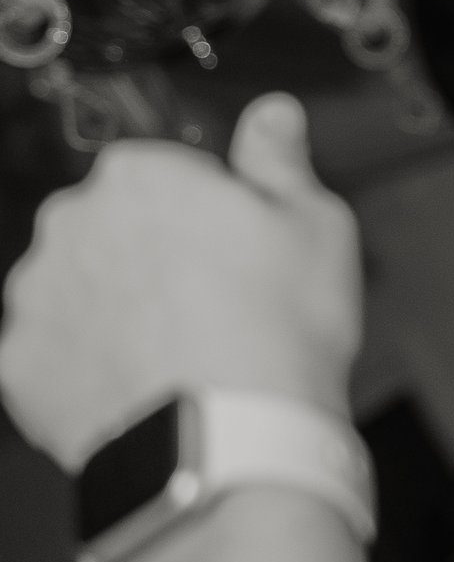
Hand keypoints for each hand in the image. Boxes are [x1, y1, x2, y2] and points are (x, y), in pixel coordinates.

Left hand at [0, 95, 359, 469]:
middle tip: (211, 310)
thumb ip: (280, 160)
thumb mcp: (316, 226)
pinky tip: (139, 390)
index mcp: (139, 176)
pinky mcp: (20, 366)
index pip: (165, 176)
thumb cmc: (277, 333)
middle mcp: (71, 223)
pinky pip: (52, 358)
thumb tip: (271, 116)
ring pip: (77, 292)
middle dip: (150, 260)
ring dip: (113, 313)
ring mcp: (37, 297)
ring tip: (176, 359)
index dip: (208, 216)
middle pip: (112, 230)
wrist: (231, 445)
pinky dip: (85, 370)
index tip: (235, 254)